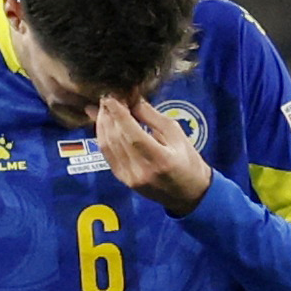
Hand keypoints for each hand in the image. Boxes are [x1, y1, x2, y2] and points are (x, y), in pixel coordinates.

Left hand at [95, 95, 209, 212]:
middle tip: (107, 98)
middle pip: (117, 138)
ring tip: (102, 108)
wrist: (188, 193)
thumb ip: (152, 116)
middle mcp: (142, 171)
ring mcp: (130, 178)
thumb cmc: (187, 161)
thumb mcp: (176, 134)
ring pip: (107, 145)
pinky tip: (103, 123)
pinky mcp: (123, 180)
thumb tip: (131, 98)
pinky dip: (103, 136)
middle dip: (108, 115)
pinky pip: (107, 154)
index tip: (110, 96)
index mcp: (161, 159)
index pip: (132, 134)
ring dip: (102, 124)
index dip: (118, 114)